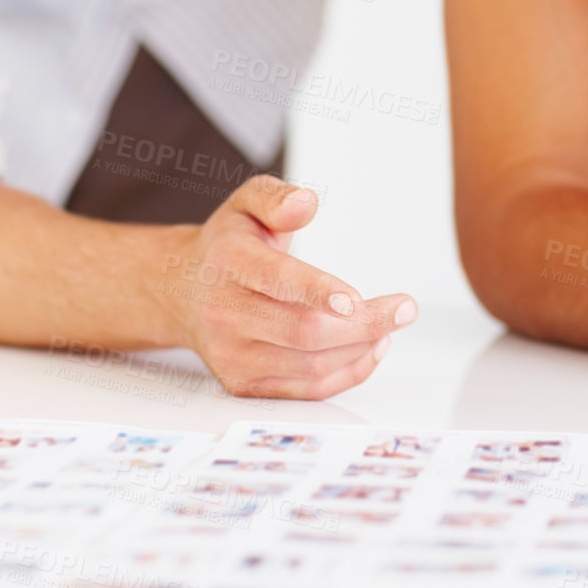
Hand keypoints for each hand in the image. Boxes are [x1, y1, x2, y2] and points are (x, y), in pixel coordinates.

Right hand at [154, 175, 415, 398]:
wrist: (183, 291)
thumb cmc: (229, 246)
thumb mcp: (247, 204)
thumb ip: (276, 198)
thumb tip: (305, 203)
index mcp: (227, 263)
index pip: (275, 280)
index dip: (317, 291)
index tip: (356, 298)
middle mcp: (223, 313)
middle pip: (303, 331)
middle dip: (363, 323)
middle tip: (403, 309)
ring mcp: (230, 355)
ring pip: (309, 365)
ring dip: (361, 349)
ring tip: (388, 326)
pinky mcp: (242, 383)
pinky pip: (305, 389)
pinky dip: (347, 373)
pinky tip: (370, 349)